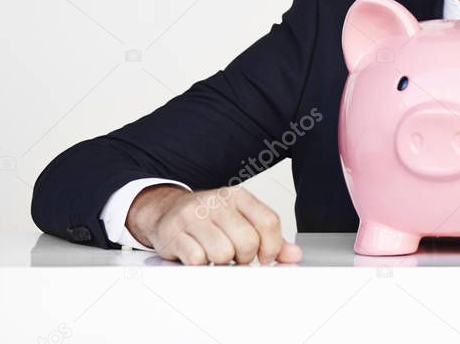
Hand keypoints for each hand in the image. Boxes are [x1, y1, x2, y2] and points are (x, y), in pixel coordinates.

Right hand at [126, 184, 302, 264]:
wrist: (166, 210)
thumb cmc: (208, 219)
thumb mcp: (241, 220)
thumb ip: (269, 238)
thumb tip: (294, 255)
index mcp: (237, 196)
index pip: (268, 221)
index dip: (271, 246)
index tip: (264, 257)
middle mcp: (216, 202)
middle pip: (247, 241)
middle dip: (244, 257)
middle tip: (235, 256)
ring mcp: (193, 215)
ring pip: (223, 253)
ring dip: (220, 262)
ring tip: (214, 253)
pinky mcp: (173, 233)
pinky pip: (197, 259)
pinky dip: (200, 264)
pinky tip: (198, 254)